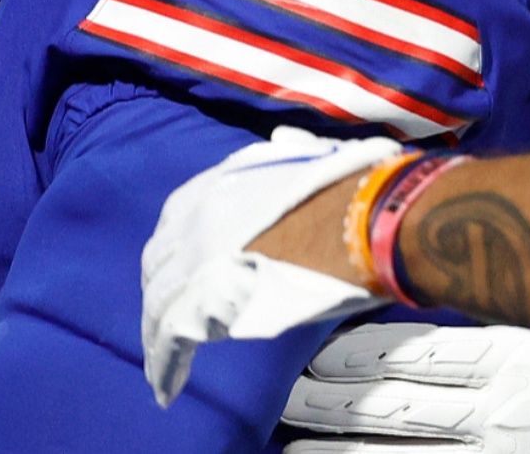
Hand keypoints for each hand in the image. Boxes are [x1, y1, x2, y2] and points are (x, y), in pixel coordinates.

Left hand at [142, 127, 402, 405]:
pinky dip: (165, 365)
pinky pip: (170, 339)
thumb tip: (286, 143)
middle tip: (173, 316)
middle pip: (161, 263)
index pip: (179, 217)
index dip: (179, 248)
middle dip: (163, 289)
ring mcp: (194, 258)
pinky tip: (167, 386)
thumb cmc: (357, 192)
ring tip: (166, 363)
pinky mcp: (200, 301)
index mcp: (222, 182)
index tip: (186, 266)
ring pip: (159, 305)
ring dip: (160, 332)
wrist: (369, 219)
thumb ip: (290, 156)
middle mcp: (198, 216)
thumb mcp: (314, 158)